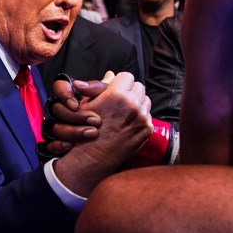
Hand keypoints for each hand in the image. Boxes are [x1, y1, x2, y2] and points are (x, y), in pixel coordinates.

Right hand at [53, 72, 152, 195]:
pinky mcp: (147, 129)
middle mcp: (132, 104)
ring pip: (145, 100)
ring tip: (123, 113)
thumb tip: (110, 74)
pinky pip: (147, 115)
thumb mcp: (87, 104)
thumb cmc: (85, 130)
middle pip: (139, 86)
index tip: (115, 89)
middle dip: (130, 91)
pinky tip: (127, 124)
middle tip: (119, 101)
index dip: (119, 82)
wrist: (93, 157)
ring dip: (137, 103)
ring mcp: (142, 117)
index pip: (126, 76)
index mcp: (117, 94)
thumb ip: (101, 87)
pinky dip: (140, 118)